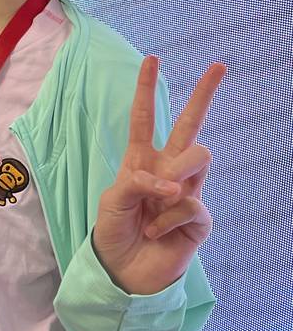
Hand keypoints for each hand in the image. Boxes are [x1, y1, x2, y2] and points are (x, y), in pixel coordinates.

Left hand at [94, 56, 224, 294]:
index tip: (152, 59)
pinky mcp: (200, 217)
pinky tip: (157, 231)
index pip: (145, 118)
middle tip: (219, 64)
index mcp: (140, 159)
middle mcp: (167, 170)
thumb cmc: (114, 231)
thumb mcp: (112, 200)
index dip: (146, 89)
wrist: (123, 270)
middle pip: (189, 125)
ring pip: (198, 157)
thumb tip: (171, 184)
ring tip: (158, 201)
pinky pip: (190, 204)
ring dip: (174, 176)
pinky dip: (168, 218)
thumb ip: (136, 183)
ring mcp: (187, 191)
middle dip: (203, 94)